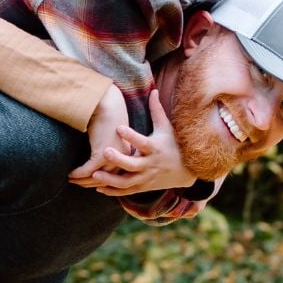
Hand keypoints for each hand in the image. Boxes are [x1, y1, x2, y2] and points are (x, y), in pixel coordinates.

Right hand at [68, 83, 127, 186]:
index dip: (101, 179)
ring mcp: (113, 158)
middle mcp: (122, 158)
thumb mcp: (111, 132)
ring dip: (82, 180)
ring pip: (96, 177)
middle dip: (90, 183)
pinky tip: (70, 174)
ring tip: (70, 179)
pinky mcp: (101, 155)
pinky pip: (87, 170)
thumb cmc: (108, 114)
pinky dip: (77, 174)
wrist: (107, 104)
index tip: (88, 182)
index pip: (115, 174)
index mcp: (126, 154)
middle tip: (76, 183)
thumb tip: (98, 150)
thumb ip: (107, 143)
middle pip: (106, 179)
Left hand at [73, 90, 194, 195]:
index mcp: (155, 148)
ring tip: (95, 174)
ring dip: (111, 180)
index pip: (142, 142)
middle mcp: (150, 164)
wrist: (188, 171)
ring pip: (128, 182)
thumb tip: (152, 90)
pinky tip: (98, 187)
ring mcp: (146, 178)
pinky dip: (113, 191)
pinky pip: (126, 192)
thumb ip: (157, 111)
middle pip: (133, 165)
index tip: (119, 127)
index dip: (131, 136)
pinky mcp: (143, 187)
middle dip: (118, 160)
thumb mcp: (167, 128)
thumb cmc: (174, 144)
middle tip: (104, 152)